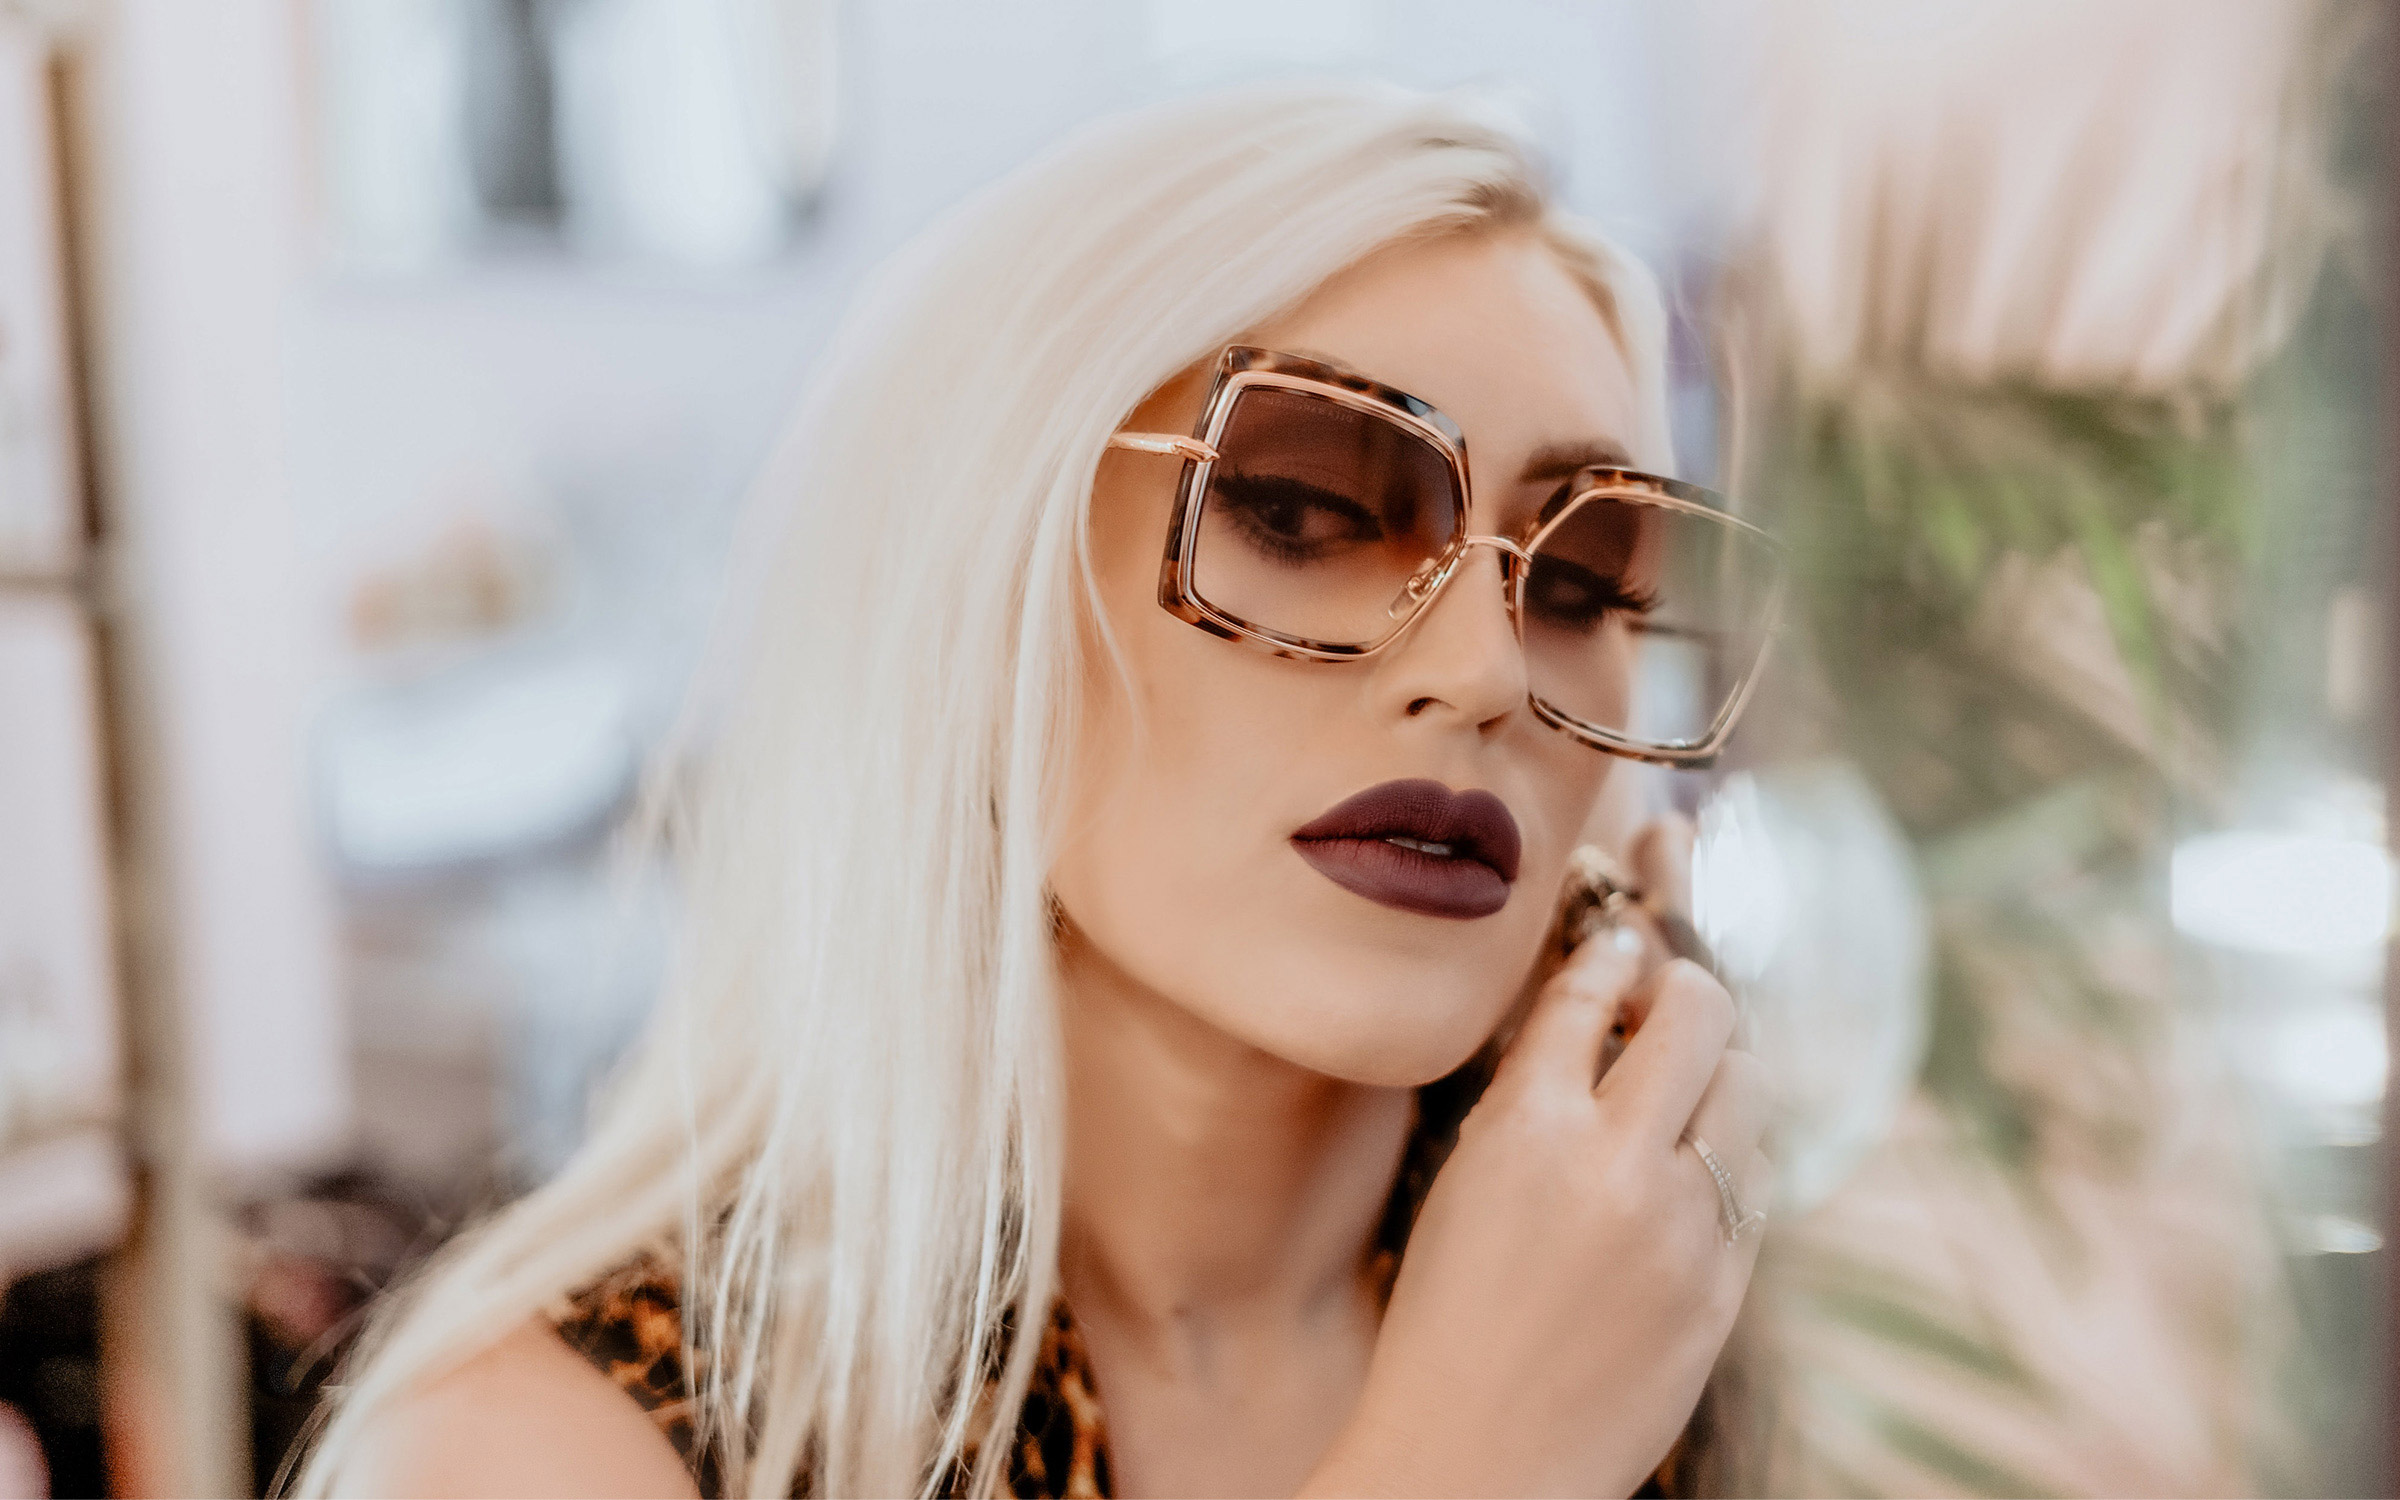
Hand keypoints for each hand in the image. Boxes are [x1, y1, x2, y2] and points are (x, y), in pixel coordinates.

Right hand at [1302, 914, 1773, 1496]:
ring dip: (1724, 1065)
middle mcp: (1614, 1163)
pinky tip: (1702, 1162)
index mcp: (1526, 1129)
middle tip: (1671, 996)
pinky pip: (1761, 1178)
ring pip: (1750, 1085)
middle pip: (1699, 1013)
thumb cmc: (1445, 1322)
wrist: (1477, 1462)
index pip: (1591, 990)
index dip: (1611, 952)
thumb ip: (1534, 1100)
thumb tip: (1607, 1016)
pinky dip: (1735, 1152)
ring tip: (1692, 1078)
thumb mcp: (1464, 1186)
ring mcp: (1682, 1226)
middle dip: (1689, 989)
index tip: (1621, 942)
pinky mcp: (1725, 1285)